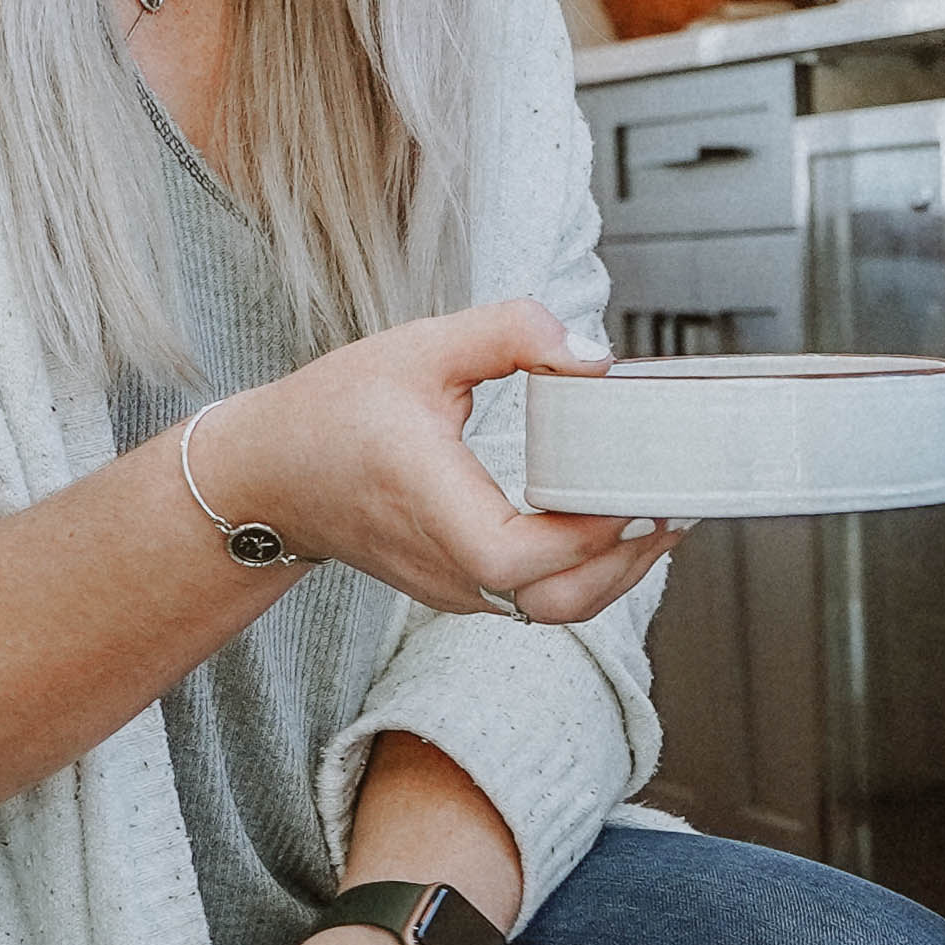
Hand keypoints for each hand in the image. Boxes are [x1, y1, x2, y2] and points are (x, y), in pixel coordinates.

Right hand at [191, 301, 677, 623]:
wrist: (267, 476)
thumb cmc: (334, 411)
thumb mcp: (417, 349)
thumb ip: (508, 333)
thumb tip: (594, 355)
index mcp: (426, 504)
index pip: (515, 558)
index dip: (585, 538)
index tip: (634, 495)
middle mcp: (442, 563)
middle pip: (554, 603)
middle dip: (628, 563)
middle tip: (677, 508)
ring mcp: (452, 588)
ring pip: (552, 611)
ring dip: (616, 573)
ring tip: (662, 519)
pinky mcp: (461, 590)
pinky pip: (536, 602)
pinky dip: (585, 575)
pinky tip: (617, 530)